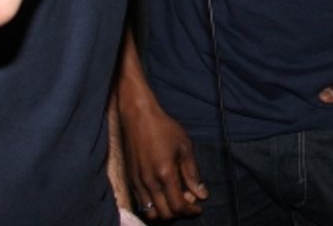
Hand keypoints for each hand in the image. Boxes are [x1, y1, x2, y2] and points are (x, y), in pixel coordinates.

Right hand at [120, 100, 206, 220]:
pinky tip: (162, 194)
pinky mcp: (130, 180)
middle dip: (179, 213)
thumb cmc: (164, 129)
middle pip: (164, 214)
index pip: (178, 206)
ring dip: (165, 212)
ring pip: (150, 213)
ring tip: (175, 199)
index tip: (199, 208)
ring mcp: (137, 183)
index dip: (191, 211)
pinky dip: (153, 206)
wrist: (139, 117)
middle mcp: (149, 182)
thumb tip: (202, 195)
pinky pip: (140, 204)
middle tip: (189, 200)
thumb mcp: (185, 148)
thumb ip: (193, 174)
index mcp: (165, 174)